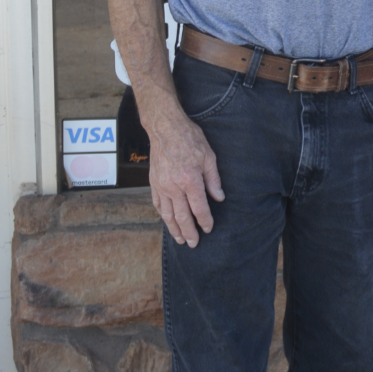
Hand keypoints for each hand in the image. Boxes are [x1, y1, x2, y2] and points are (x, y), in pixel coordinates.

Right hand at [149, 114, 223, 246]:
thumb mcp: (209, 156)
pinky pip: (158, 204)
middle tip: (194, 244)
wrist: (165, 128)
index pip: (199, 207)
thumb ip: (213, 180)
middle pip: (182, 216)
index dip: (205, 221)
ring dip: (174, 229)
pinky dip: (163, 215)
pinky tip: (168, 222)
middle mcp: (174, 186)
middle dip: (189, 232)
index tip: (208, 228)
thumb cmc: (189, 139)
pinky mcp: (153, 182)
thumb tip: (219, 198)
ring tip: (180, 240)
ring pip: (168, 214)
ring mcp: (161, 185)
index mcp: (190, 179)